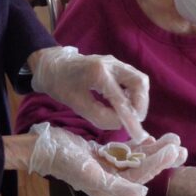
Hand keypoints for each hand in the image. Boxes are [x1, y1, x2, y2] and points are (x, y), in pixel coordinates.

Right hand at [27, 124, 186, 195]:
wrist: (44, 147)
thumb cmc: (66, 161)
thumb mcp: (91, 175)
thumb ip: (119, 186)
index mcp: (110, 189)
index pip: (140, 175)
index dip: (158, 162)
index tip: (174, 150)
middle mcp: (111, 181)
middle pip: (142, 167)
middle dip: (161, 156)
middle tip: (181, 145)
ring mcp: (107, 168)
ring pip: (137, 158)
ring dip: (154, 148)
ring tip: (172, 138)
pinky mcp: (103, 156)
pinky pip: (125, 151)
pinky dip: (138, 145)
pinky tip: (151, 138)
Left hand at [30, 46, 149, 141]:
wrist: (53, 66)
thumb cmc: (61, 84)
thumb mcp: (76, 104)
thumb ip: (99, 115)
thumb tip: (120, 123)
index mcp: (99, 73)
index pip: (121, 98)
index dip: (130, 118)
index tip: (136, 134)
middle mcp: (112, 64)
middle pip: (140, 82)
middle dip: (141, 104)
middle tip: (134, 121)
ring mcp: (115, 62)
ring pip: (139, 79)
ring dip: (139, 99)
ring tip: (129, 114)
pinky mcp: (117, 65)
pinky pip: (133, 79)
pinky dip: (134, 93)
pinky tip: (124, 104)